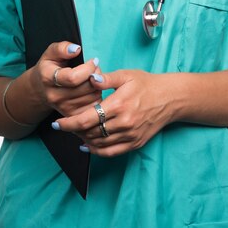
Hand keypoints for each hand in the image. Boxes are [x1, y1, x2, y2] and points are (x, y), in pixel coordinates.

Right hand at [29, 41, 102, 116]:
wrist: (40, 89)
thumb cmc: (49, 67)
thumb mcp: (51, 53)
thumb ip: (62, 48)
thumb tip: (76, 49)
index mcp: (48, 78)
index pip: (73, 77)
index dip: (88, 68)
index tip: (93, 61)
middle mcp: (54, 96)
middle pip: (85, 88)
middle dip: (96, 75)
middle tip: (96, 68)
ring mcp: (63, 107)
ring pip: (92, 97)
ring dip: (98, 86)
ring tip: (93, 78)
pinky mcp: (71, 115)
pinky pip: (93, 106)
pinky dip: (97, 96)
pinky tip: (92, 88)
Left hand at [52, 69, 173, 156]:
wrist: (170, 98)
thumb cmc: (146, 84)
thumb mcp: (126, 75)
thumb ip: (106, 78)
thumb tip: (90, 78)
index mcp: (119, 104)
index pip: (88, 118)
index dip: (69, 122)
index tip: (57, 123)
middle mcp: (124, 122)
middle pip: (91, 132)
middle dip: (73, 130)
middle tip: (62, 126)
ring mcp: (130, 135)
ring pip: (99, 143)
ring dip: (83, 139)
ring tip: (74, 131)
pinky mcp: (135, 143)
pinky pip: (111, 152)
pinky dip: (97, 150)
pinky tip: (87, 145)